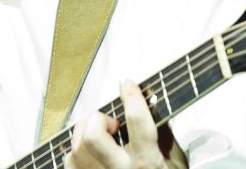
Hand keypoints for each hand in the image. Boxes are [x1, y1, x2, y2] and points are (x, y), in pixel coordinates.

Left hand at [64, 81, 181, 168]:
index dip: (131, 97)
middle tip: (110, 122)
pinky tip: (90, 154)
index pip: (138, 122)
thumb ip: (164, 134)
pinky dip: (76, 153)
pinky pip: (69, 164)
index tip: (127, 84)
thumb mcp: (176, 162)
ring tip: (101, 136)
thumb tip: (150, 102)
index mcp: (148, 163)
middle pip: (93, 137)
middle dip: (97, 119)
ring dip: (84, 134)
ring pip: (76, 150)